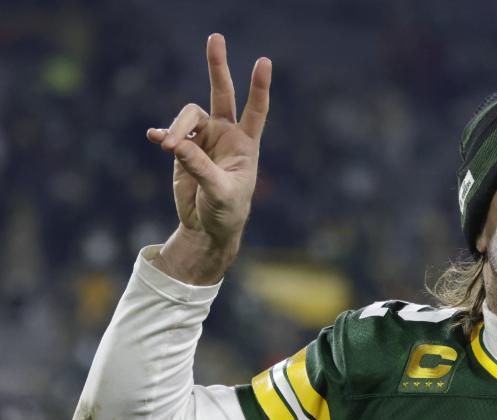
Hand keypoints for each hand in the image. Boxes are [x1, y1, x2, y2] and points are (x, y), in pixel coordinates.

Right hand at [147, 34, 270, 283]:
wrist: (208, 227)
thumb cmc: (227, 212)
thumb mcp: (220, 192)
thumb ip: (201, 167)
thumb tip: (175, 143)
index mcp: (245, 144)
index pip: (255, 110)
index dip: (259, 87)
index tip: (264, 61)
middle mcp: (225, 135)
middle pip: (221, 94)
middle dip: (217, 67)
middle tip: (216, 37)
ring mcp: (202, 140)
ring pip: (187, 117)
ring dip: (177, 128)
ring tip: (168, 146)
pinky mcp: (181, 150)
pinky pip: (169, 135)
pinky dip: (162, 134)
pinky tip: (155, 138)